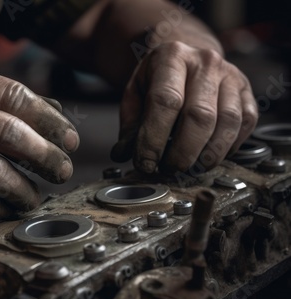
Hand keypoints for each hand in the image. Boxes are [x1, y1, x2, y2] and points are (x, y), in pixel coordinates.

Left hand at [111, 41, 257, 172]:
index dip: (154, 139)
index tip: (146, 163)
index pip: (165, 102)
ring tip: (189, 168)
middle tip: (169, 170)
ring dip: (207, 156)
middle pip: (199, 116)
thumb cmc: (158, 80)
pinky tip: (210, 155)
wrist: (187, 58)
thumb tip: (122, 155)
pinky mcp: (247, 91)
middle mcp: (205, 62)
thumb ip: (130, 125)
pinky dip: (228, 147)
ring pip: (227, 123)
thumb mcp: (135, 94)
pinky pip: (245, 124)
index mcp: (171, 57)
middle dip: (182, 153)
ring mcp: (231, 75)